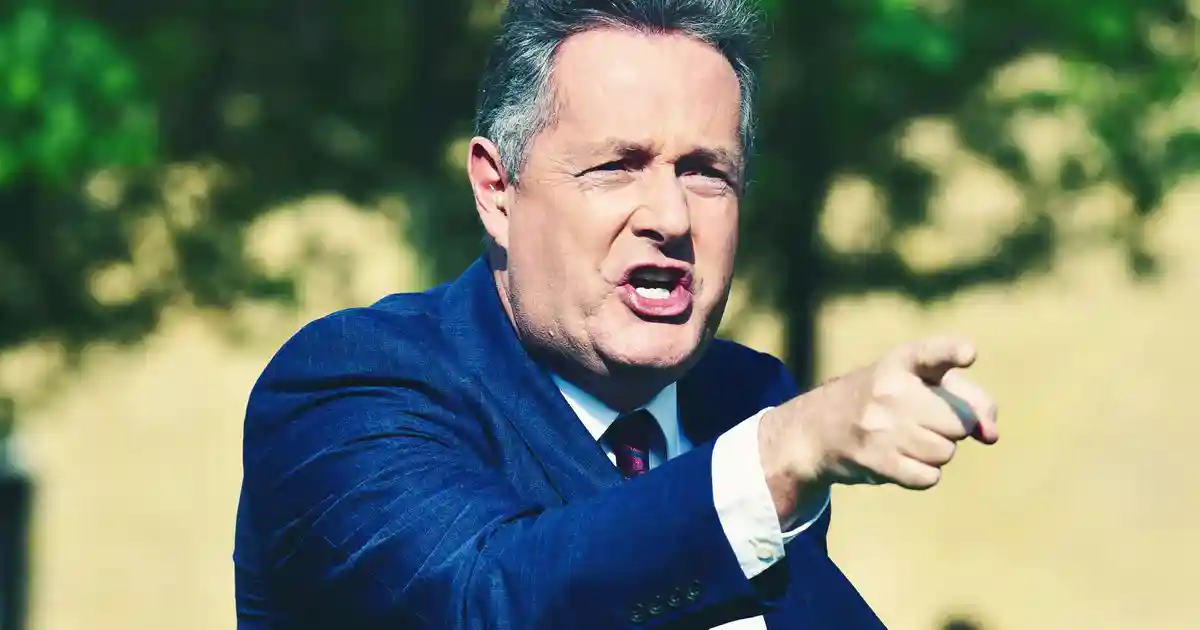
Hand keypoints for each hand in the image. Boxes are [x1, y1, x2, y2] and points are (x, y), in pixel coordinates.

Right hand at [759, 337, 998, 521]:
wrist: (818, 429)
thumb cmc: (884, 400)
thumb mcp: (919, 382)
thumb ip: (970, 399)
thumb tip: (991, 435)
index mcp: (900, 362)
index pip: (931, 353)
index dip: (952, 352)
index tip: (968, 354)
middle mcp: (889, 390)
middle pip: (959, 422)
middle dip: (952, 427)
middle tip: (923, 420)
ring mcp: (880, 427)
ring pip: (946, 452)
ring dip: (936, 451)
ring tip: (907, 438)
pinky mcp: (875, 460)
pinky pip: (929, 476)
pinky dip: (922, 473)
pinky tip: (899, 457)